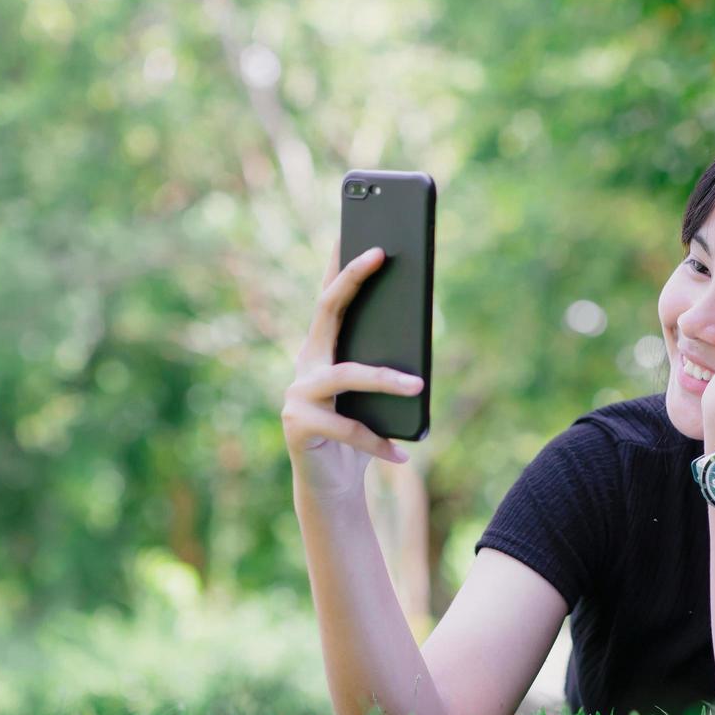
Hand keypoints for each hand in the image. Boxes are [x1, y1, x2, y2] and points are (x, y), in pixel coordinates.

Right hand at [281, 242, 423, 498]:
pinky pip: (347, 429)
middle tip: (381, 253)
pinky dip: (378, 443)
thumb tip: (417, 336)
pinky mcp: (298, 425)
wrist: (331, 485)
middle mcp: (306, 363)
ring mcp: (297, 393)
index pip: (331, 295)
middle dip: (352, 278)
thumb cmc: (358, 433)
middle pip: (327, 310)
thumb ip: (384, 365)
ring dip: (385, 380)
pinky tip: (402, 454)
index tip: (360, 229)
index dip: (341, 261)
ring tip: (418, 387)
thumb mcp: (374, 396)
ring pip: (345, 375)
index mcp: (323, 349)